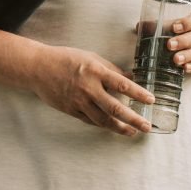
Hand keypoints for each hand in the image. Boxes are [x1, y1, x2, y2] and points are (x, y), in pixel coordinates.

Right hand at [31, 45, 153, 135]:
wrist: (39, 68)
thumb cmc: (66, 59)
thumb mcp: (91, 58)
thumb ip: (110, 69)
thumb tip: (130, 77)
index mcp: (95, 71)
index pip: (122, 85)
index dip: (138, 94)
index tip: (151, 100)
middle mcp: (88, 88)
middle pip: (115, 108)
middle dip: (133, 119)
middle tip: (146, 126)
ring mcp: (79, 102)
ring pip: (103, 120)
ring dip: (120, 128)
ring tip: (132, 131)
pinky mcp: (71, 110)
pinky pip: (90, 121)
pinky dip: (103, 125)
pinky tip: (112, 127)